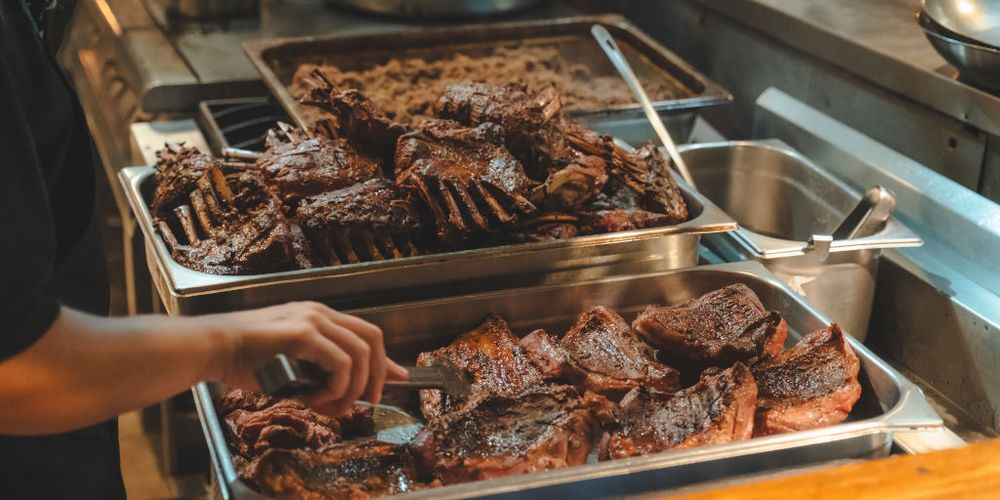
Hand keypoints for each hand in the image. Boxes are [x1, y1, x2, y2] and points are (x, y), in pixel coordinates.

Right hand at [203, 301, 407, 414]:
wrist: (212, 348)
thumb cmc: (245, 359)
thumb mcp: (291, 368)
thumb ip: (318, 376)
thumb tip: (343, 396)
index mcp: (318, 317)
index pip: (366, 333)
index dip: (386, 359)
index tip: (400, 378)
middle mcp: (320, 313)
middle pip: (372, 339)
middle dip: (378, 374)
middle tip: (369, 401)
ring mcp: (312, 319)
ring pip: (361, 353)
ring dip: (355, 386)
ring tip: (335, 406)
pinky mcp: (303, 332)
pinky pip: (340, 363)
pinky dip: (337, 386)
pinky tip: (316, 397)